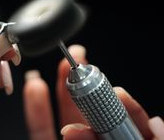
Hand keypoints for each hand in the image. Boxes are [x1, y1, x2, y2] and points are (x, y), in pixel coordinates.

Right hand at [23, 45, 163, 139]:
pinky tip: (35, 87)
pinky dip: (35, 108)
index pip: (125, 120)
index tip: (116, 90)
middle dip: (85, 80)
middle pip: (91, 109)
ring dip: (60, 87)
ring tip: (61, 66)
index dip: (121, 101)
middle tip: (80, 58)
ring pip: (65, 114)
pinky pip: (39, 129)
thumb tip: (155, 122)